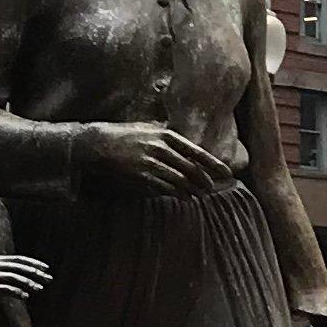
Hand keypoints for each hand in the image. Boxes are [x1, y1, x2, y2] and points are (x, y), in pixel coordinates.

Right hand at [0, 254, 53, 304]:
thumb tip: (12, 274)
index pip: (18, 259)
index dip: (33, 263)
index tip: (45, 268)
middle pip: (19, 267)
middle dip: (36, 273)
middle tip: (49, 279)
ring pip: (14, 278)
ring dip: (29, 283)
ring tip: (40, 289)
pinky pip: (5, 289)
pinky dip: (16, 292)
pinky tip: (25, 297)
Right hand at [83, 122, 225, 192]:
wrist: (99, 143)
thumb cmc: (126, 136)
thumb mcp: (150, 130)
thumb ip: (168, 138)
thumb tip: (187, 148)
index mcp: (166, 136)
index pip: (197, 152)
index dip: (214, 164)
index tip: (226, 173)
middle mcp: (161, 148)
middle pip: (191, 169)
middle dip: (204, 181)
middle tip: (212, 189)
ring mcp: (151, 162)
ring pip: (180, 180)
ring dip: (192, 189)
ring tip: (200, 195)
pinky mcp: (141, 175)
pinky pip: (165, 187)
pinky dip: (177, 193)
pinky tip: (184, 197)